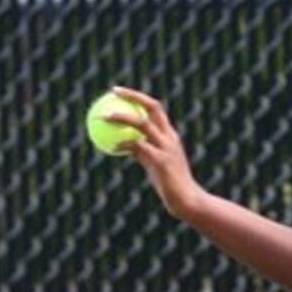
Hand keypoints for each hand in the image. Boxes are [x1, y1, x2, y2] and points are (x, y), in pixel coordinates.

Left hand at [107, 86, 199, 217]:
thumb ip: (142, 151)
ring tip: (104, 117)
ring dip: (122, 117)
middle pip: (153, 107)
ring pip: (142, 123)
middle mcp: (170, 137)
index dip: (137, 96)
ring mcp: (166, 147)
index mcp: (170, 135)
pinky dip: (123, 145)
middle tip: (112, 92)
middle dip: (133, 95)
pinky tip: (111, 148)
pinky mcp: (161, 160)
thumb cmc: (170, 184)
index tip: (118, 92)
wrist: (186, 200)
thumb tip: (124, 145)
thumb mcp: (155, 164)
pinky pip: (138, 146)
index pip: (155, 108)